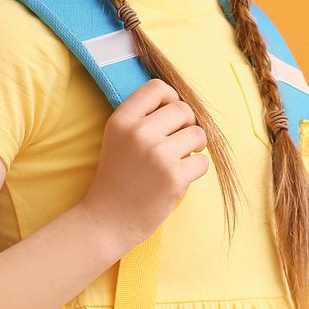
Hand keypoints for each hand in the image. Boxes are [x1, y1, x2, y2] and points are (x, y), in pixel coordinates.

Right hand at [80, 78, 208, 249]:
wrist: (107, 221)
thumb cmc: (118, 178)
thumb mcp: (118, 139)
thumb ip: (143, 118)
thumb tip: (183, 102)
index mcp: (121, 120)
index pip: (158, 88)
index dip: (171, 99)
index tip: (170, 118)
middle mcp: (138, 132)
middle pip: (183, 109)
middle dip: (187, 126)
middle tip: (177, 144)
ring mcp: (157, 154)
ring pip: (198, 134)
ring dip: (194, 147)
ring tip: (178, 160)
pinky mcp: (174, 176)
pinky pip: (202, 161)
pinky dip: (195, 170)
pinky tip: (178, 178)